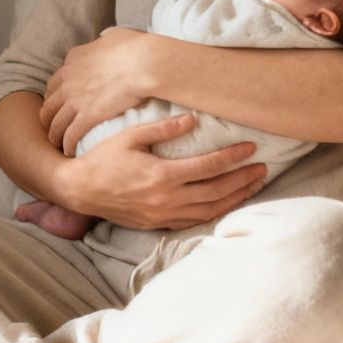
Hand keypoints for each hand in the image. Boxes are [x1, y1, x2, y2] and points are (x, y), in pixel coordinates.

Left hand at [43, 27, 151, 155]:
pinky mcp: (86, 116)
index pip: (56, 80)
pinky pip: (70, 134)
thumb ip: (106, 38)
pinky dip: (68, 145)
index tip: (61, 103)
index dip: (56, 94)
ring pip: (56, 122)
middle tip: (52, 126)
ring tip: (58, 144)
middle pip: (50, 103)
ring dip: (55, 134)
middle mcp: (69, 79)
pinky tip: (70, 151)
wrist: (145, 63)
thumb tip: (105, 38)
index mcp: (75, 59)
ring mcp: (75, 99)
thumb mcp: (116, 35)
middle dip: (49, 116)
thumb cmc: (137, 48)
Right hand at [50, 114, 263, 230]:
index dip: (233, 157)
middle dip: (243, 180)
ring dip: (235, 198)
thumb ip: (162, 128)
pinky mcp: (158, 224)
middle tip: (263, 168)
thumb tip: (193, 118)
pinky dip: (215, 213)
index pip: (209, 166)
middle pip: (217, 191)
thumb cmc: (102, 159)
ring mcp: (163, 215)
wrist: (78, 190)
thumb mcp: (129, 136)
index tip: (251, 148)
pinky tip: (226, 203)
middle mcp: (166, 199)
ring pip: (209, 210)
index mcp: (162, 175)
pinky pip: (194, 221)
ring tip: (253, 185)